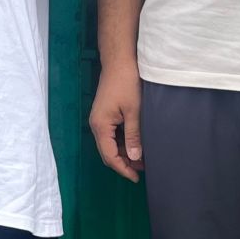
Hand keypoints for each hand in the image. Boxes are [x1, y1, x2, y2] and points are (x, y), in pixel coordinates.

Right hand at [89, 64, 143, 181]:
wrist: (119, 61)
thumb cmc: (127, 83)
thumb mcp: (134, 111)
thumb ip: (133, 135)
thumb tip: (135, 158)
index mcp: (101, 126)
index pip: (109, 156)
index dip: (123, 168)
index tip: (136, 177)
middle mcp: (96, 125)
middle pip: (107, 152)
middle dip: (124, 163)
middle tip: (143, 169)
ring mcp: (99, 119)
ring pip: (109, 144)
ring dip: (124, 153)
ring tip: (142, 159)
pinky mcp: (105, 114)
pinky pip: (111, 135)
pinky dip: (122, 142)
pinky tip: (135, 143)